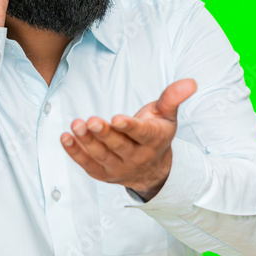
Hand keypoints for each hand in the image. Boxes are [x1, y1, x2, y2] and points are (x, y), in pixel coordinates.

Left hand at [60, 78, 197, 196]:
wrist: (152, 170)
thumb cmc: (156, 134)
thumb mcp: (167, 116)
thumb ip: (173, 98)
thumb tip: (190, 82)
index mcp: (153, 141)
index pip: (141, 134)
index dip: (129, 127)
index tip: (117, 118)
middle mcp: (136, 157)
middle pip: (118, 146)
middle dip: (104, 133)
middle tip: (91, 121)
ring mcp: (118, 168)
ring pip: (100, 155)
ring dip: (86, 141)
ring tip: (75, 125)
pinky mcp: (102, 173)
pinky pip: (86, 164)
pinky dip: (74, 152)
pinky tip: (65, 137)